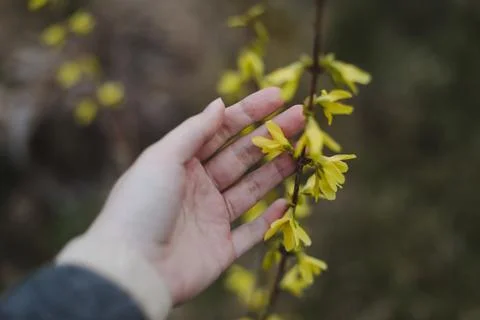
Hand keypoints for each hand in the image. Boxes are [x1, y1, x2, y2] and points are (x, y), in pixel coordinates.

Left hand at [87, 88, 304, 303]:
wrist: (130, 269)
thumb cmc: (140, 206)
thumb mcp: (163, 157)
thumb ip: (195, 131)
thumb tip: (219, 103)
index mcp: (181, 163)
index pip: (221, 131)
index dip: (249, 113)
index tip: (278, 96)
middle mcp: (198, 188)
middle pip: (241, 157)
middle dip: (270, 137)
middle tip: (300, 118)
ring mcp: (211, 218)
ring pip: (251, 190)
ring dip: (276, 171)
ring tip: (302, 152)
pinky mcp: (221, 249)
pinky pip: (251, 232)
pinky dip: (270, 219)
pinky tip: (288, 202)